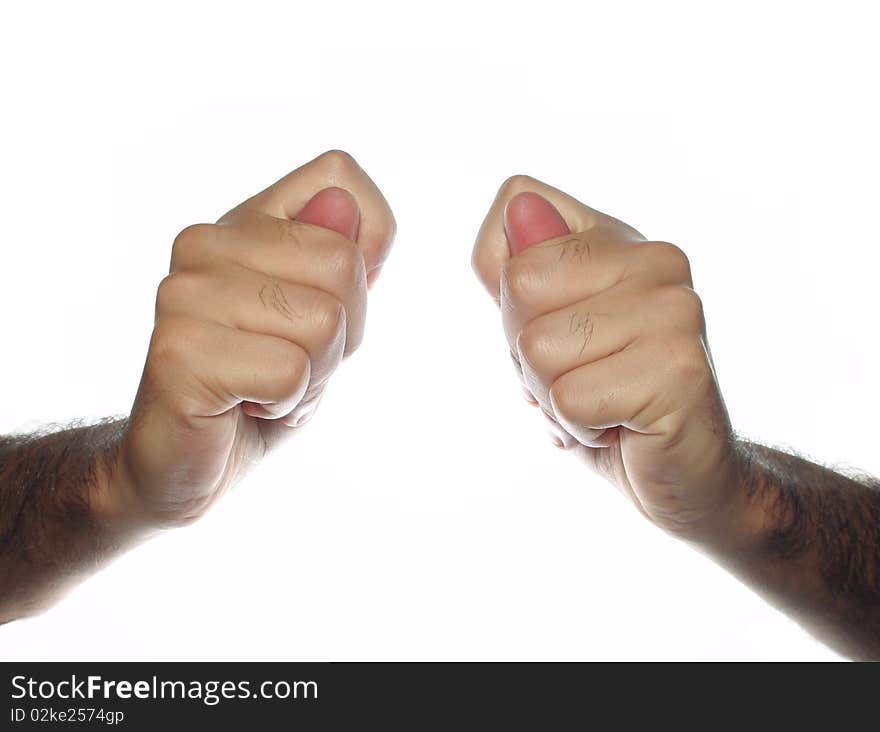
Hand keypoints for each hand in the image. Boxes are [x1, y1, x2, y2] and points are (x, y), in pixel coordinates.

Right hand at [115, 150, 395, 526]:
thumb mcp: (324, 318)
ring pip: (323, 323)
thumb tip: (342, 204)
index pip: (340, 176)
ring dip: (311, 376)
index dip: (364, 255)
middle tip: (289, 363)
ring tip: (262, 386)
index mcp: (243, 222)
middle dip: (340, 336)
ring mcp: (184, 291)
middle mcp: (204, 242)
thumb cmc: (261, 386)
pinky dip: (284, 404)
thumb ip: (343, 260)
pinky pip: (289, 373)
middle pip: (343, 265)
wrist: (185, 462)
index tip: (321, 306)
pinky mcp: (179, 349)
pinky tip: (242, 407)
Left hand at [472, 176, 743, 540]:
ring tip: (604, 404)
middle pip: (520, 285)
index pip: (515, 206)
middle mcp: (656, 259)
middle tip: (582, 378)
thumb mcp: (541, 328)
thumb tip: (518, 209)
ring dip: (555, 398)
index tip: (557, 330)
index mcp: (618, 239)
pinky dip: (579, 428)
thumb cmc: (602, 397)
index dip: (508, 288)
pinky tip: (622, 428)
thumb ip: (516, 270)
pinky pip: (570, 399)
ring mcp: (675, 309)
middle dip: (528, 353)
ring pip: (539, 348)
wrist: (682, 472)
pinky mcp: (679, 366)